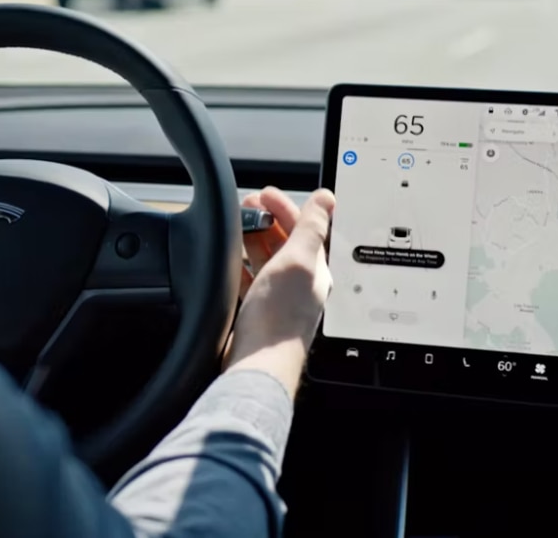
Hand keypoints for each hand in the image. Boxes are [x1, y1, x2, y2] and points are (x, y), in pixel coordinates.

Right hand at [224, 187, 334, 396]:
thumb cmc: (279, 318)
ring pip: (267, 259)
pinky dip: (241, 264)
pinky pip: (252, 280)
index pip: (305, 228)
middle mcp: (301, 283)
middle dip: (266, 219)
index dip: (285, 206)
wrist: (259, 363)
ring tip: (237, 225)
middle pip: (285, 241)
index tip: (264, 194)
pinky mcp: (260, 313)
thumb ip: (312, 228)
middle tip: (247, 205)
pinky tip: (231, 263)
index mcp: (316, 269)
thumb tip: (327, 198)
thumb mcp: (298, 261)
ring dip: (252, 238)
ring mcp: (280, 299)